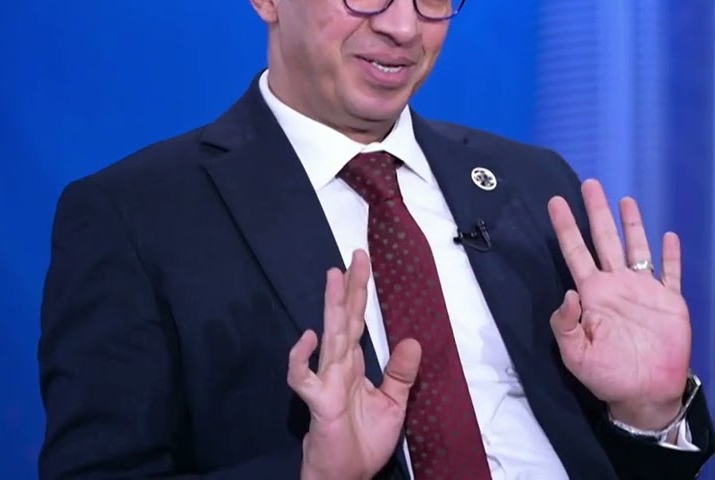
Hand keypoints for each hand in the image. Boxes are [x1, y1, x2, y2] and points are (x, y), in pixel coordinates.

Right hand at [287, 249, 421, 479]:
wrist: (347, 476)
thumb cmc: (363, 441)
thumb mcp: (393, 405)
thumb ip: (401, 374)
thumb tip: (412, 340)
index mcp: (354, 365)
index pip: (358, 321)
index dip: (360, 293)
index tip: (363, 264)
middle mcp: (339, 367)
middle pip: (345, 320)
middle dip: (349, 288)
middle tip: (355, 256)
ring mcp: (326, 381)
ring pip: (330, 337)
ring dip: (331, 307)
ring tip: (334, 277)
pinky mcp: (317, 402)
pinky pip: (303, 377)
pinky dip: (301, 358)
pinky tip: (309, 337)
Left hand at [548, 179, 691, 431]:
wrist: (645, 393)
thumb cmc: (607, 377)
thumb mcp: (575, 355)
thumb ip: (565, 324)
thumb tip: (568, 292)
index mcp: (593, 295)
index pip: (575, 252)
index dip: (566, 227)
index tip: (556, 202)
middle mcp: (616, 285)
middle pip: (604, 240)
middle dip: (597, 212)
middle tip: (589, 184)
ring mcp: (643, 291)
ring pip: (636, 248)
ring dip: (632, 225)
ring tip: (626, 200)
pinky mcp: (669, 301)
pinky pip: (670, 273)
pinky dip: (671, 255)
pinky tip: (669, 237)